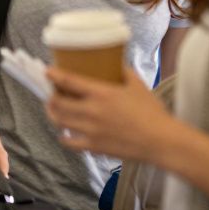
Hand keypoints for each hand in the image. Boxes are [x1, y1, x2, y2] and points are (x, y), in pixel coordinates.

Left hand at [45, 66, 177, 162]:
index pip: (68, 81)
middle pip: (57, 103)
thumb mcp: (137, 85)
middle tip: (51, 93)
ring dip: (53, 114)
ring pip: (59, 121)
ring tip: (54, 110)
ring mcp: (90, 131)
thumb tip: (114, 62)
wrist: (161, 141)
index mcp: (101, 94)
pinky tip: (64, 133)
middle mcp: (91, 112)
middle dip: (50, 97)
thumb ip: (123, 71)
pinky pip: (68, 142)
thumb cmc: (152, 112)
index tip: (47, 72)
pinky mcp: (93, 147)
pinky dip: (63, 136)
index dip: (54, 76)